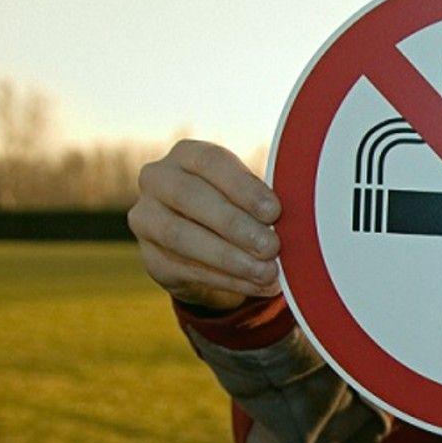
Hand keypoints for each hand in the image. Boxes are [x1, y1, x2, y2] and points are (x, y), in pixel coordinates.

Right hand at [129, 139, 283, 310]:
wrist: (204, 247)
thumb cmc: (236, 208)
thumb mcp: (248, 196)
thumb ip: (262, 202)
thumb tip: (295, 221)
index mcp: (186, 155)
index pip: (210, 162)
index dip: (243, 187)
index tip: (274, 211)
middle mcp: (158, 180)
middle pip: (189, 196)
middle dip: (234, 224)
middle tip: (271, 247)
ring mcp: (146, 218)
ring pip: (181, 236)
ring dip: (230, 258)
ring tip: (268, 272)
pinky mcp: (151, 258)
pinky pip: (186, 270)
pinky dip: (229, 281)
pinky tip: (259, 286)